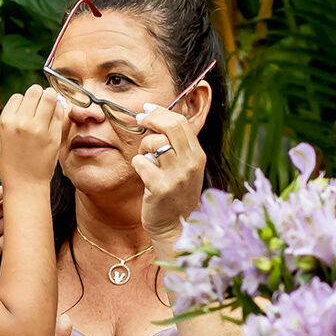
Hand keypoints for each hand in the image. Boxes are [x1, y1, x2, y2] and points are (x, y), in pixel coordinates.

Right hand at [0, 84, 70, 190]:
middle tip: (42, 103)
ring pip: (49, 96)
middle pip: (34, 91)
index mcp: (6, 121)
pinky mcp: (54, 135)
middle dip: (39, 95)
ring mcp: (39, 128)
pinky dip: (59, 111)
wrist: (25, 183)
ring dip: (51, 98)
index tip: (28, 110)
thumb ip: (18, 118)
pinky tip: (55, 117)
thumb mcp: (6, 136)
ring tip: (50, 106)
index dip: (24, 102)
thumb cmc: (14, 161)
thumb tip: (35, 98)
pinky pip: (59, 112)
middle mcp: (21, 121)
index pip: (19, 97)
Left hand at [130, 103, 205, 249]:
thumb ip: (177, 146)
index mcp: (198, 156)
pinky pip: (141, 162)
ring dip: (143, 148)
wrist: (176, 228)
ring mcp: (177, 176)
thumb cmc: (175, 196)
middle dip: (151, 118)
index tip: (148, 108)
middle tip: (140, 119)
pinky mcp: (161, 188)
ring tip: (146, 159)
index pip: (181, 122)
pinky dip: (137, 165)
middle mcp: (191, 164)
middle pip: (170, 126)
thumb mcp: (185, 168)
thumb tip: (158, 118)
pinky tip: (143, 175)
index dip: (161, 111)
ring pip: (154, 143)